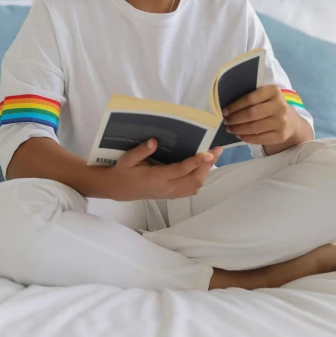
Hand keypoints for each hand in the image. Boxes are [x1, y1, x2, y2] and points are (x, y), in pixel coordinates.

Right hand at [107, 139, 223, 201]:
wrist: (118, 189)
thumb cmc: (123, 171)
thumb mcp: (127, 159)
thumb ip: (141, 151)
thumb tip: (154, 141)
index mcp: (156, 178)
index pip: (180, 170)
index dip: (196, 162)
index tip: (208, 154)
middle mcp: (166, 188)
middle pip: (193, 180)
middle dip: (207, 166)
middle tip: (216, 150)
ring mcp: (170, 193)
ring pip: (194, 186)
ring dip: (205, 172)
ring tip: (212, 156)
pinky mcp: (171, 195)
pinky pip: (190, 189)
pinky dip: (200, 179)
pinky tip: (202, 167)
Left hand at [221, 85, 302, 147]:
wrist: (290, 121)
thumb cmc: (271, 106)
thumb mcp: (265, 96)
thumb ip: (251, 97)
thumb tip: (228, 108)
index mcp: (274, 91)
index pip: (250, 98)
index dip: (235, 106)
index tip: (224, 111)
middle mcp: (280, 106)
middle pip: (251, 114)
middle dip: (235, 119)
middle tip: (226, 121)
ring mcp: (281, 122)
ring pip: (254, 127)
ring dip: (238, 129)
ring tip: (230, 129)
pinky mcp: (280, 136)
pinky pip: (259, 138)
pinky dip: (246, 137)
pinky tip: (239, 135)